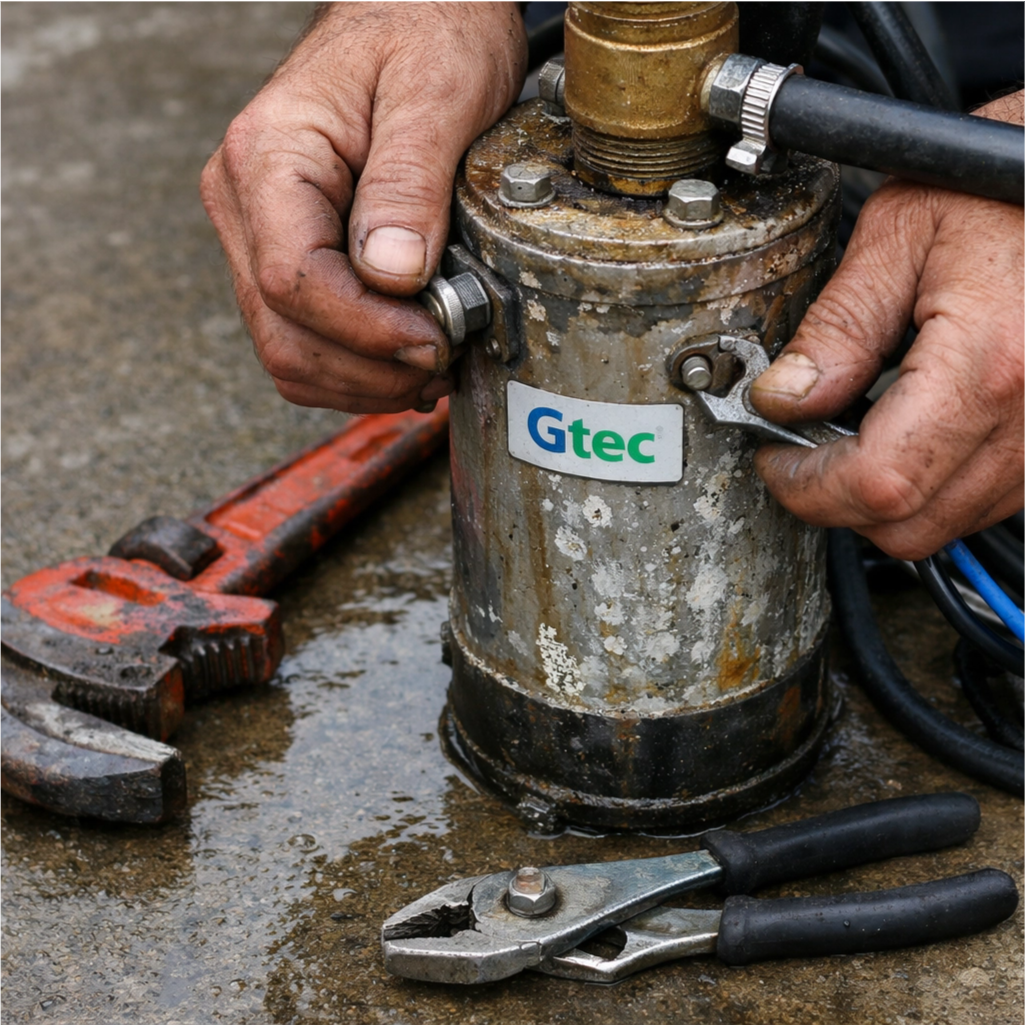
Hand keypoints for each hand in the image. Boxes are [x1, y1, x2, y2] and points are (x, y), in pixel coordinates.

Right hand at [200, 1, 526, 412]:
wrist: (414, 17)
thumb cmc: (426, 32)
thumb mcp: (438, 89)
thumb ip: (411, 181)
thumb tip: (392, 275)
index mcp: (269, 158)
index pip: (292, 280)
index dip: (366, 331)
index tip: (435, 338)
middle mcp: (246, 203)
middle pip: (282, 332)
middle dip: (368, 368)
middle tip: (442, 358)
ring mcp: (259, 236)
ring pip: (287, 352)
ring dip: (361, 380)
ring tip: (430, 364)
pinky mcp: (286, 259)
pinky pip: (301, 341)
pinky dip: (354, 371)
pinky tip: (404, 360)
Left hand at [750, 91, 1024, 559]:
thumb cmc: (999, 186)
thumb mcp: (901, 232)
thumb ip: (837, 327)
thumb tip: (783, 398)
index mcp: (989, 364)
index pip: (878, 482)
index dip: (808, 487)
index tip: (774, 458)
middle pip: (910, 524)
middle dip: (835, 501)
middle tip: (798, 451)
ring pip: (947, 522)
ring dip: (883, 498)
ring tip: (851, 433)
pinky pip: (986, 499)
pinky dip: (932, 485)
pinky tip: (907, 433)